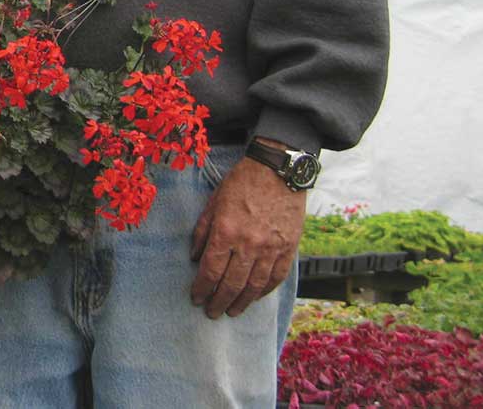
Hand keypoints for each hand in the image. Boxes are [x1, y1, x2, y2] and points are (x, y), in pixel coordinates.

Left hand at [189, 157, 305, 317]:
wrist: (277, 170)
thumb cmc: (241, 183)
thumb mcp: (214, 201)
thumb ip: (203, 231)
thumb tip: (194, 257)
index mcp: (226, 231)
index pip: (210, 270)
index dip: (201, 288)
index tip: (196, 298)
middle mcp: (249, 244)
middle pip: (231, 284)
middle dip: (218, 301)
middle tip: (211, 312)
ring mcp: (271, 248)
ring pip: (254, 286)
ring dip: (241, 302)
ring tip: (232, 311)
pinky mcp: (289, 248)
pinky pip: (276, 277)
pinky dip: (264, 291)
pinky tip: (254, 297)